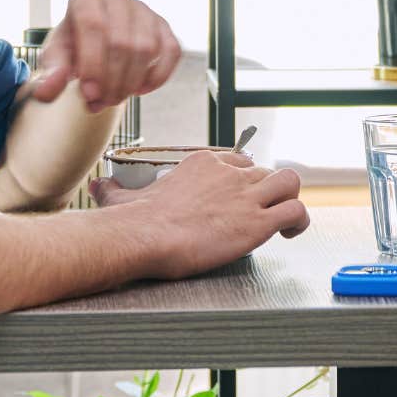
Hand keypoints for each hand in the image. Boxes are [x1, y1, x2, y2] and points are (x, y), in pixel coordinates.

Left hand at [30, 0, 179, 111]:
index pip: (94, 25)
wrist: (93, 44)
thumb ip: (50, 74)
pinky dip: (157, 77)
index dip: (92, 63)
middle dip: (111, 81)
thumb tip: (47, 92)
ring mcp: (143, 8)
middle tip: (99, 103)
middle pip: (121, 41)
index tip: (88, 94)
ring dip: (131, 82)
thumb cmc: (72, 48)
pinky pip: (171, 52)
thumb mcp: (55, 59)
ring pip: (146, 49)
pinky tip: (139, 89)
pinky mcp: (163, 25)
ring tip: (113, 99)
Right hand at [91, 150, 311, 278]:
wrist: (145, 236)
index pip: (238, 161)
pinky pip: (295, 211)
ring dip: (289, 199)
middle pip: (264, 171)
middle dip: (266, 192)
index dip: (242, 180)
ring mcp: (245, 196)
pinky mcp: (257, 222)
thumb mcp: (123, 197)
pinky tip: (288, 235)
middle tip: (258, 213)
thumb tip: (98, 186)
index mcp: (203, 163)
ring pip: (289, 182)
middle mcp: (229, 174)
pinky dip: (298, 222)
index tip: (238, 197)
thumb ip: (114, 190)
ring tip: (282, 220)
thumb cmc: (134, 220)